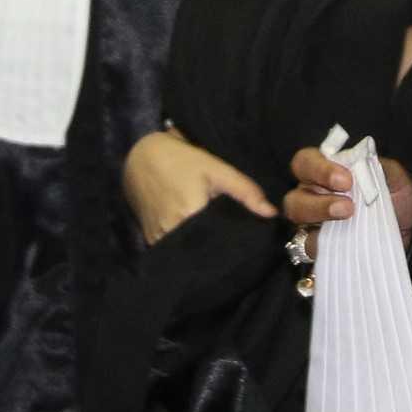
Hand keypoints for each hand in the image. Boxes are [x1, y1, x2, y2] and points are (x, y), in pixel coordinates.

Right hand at [123, 129, 275, 244]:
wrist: (140, 159)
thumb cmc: (180, 160)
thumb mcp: (216, 169)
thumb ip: (245, 191)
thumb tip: (272, 214)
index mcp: (191, 215)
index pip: (222, 242)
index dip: (236, 244)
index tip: (249, 243)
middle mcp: (172, 233)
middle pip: (205, 250)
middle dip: (221, 249)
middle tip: (235, 241)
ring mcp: (159, 240)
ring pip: (189, 253)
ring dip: (203, 249)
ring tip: (217, 241)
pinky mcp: (151, 241)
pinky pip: (174, 251)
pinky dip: (187, 247)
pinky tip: (197, 238)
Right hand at [283, 146, 411, 252]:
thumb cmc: (397, 196)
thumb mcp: (394, 176)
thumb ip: (376, 166)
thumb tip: (361, 160)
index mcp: (325, 170)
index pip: (305, 163)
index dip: (319, 170)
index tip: (346, 180)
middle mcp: (313, 195)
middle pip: (294, 197)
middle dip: (318, 202)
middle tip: (347, 207)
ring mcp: (314, 222)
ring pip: (298, 223)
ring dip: (319, 220)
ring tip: (348, 220)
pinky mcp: (321, 247)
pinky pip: (310, 247)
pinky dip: (324, 246)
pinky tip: (345, 244)